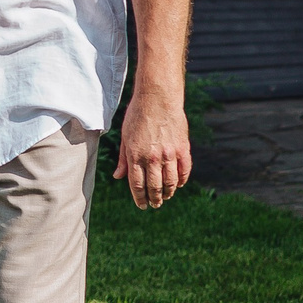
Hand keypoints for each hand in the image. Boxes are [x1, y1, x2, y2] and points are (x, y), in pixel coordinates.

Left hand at [113, 88, 191, 208]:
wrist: (158, 98)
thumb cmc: (138, 115)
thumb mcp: (125, 136)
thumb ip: (123, 159)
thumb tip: (117, 177)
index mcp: (135, 155)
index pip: (137, 185)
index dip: (140, 198)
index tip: (142, 205)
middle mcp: (152, 157)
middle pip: (154, 187)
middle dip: (154, 199)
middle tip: (155, 204)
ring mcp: (169, 154)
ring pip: (170, 182)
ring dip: (168, 192)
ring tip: (166, 197)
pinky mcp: (182, 148)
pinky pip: (184, 170)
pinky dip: (182, 180)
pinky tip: (178, 184)